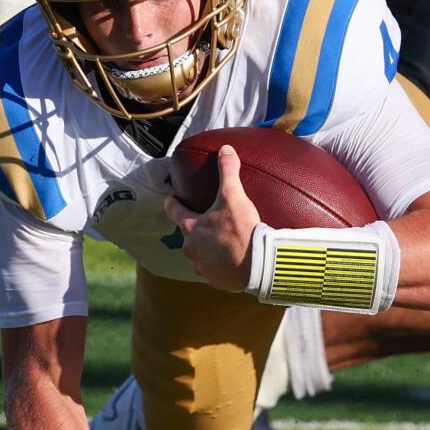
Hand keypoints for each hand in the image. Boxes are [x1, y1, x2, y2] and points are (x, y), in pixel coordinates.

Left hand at [163, 145, 259, 291]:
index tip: (172, 198)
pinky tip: (231, 260)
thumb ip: (228, 171)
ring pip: (200, 254)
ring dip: (207, 248)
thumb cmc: (240, 229)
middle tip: (207, 220)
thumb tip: (225, 149)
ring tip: (221, 242)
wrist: (257, 265)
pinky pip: (214, 270)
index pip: (174, 211)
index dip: (172, 202)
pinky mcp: (216, 280)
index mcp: (191, 227)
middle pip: (188, 234)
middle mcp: (192, 249)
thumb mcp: (233, 196)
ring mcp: (203, 267)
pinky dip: (220, 264)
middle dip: (195, 228)